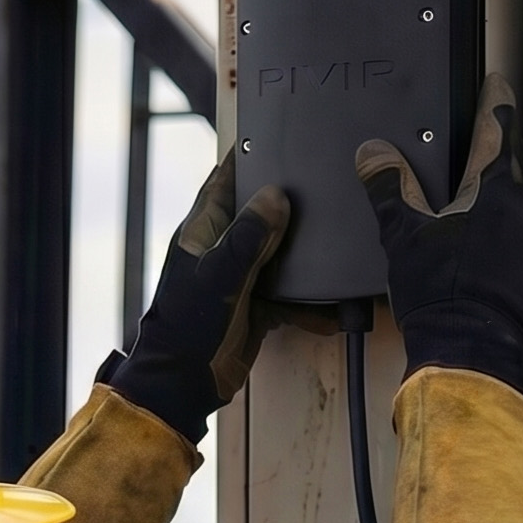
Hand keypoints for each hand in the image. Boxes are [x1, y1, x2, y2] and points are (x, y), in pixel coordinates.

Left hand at [108, 150, 323, 441]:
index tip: (275, 138)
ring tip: (338, 242)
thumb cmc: (188, 325)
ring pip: (278, 256)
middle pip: (259, 216)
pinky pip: (289, 298)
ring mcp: (238, 280)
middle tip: (323, 185)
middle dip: (288, 204)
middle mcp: (221, 251)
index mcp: (202, 232)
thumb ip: (250, 235)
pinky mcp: (255, 309)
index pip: (223, 183)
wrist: (184, 384)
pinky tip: (333, 308)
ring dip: (305, 256)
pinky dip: (309, 303)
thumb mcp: (221, 273)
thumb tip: (276, 196)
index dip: (246, 160)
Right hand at [355, 71, 522, 393]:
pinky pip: (514, 246)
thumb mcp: (402, 235)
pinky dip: (495, 243)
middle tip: (465, 152)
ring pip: (510, 211)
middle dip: (486, 162)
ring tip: (461, 212)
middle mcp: (520, 211)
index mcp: (490, 190)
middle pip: (504, 173)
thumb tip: (373, 150)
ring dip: (489, 207)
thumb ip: (389, 187)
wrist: (470, 350)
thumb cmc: (438, 288)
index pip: (496, 131)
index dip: (494, 104)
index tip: (497, 82)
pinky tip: (473, 257)